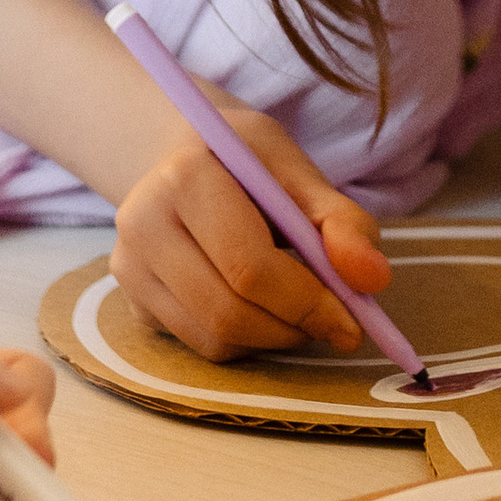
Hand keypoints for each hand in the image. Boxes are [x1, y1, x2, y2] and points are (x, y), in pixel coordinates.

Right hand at [114, 100, 388, 358]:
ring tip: (299, 307)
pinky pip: (200, 345)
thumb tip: (372, 280)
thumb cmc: (250, 165)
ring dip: (272, 337)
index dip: (308, 301)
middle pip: (227, 311)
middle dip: (293, 327)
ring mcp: (128, 267)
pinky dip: (245, 339)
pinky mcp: (133, 302)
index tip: (354, 321)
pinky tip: (259, 304)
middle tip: (335, 323)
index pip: (249, 265)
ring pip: (213, 338)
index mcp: (184, 176)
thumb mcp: (300, 173)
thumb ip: (342, 221)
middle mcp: (141, 223)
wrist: (186, 156)